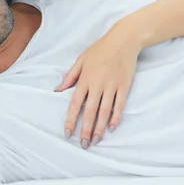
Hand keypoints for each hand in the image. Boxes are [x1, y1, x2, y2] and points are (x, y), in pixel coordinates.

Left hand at [55, 25, 140, 146]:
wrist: (123, 40)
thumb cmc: (100, 49)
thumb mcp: (82, 59)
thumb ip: (70, 76)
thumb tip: (58, 90)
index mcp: (85, 78)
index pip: (75, 103)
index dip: (70, 119)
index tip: (67, 133)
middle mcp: (97, 84)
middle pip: (89, 111)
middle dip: (85, 130)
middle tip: (83, 144)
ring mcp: (112, 86)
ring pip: (104, 111)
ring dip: (99, 128)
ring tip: (95, 141)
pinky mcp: (124, 86)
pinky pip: (119, 105)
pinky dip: (116, 117)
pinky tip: (112, 128)